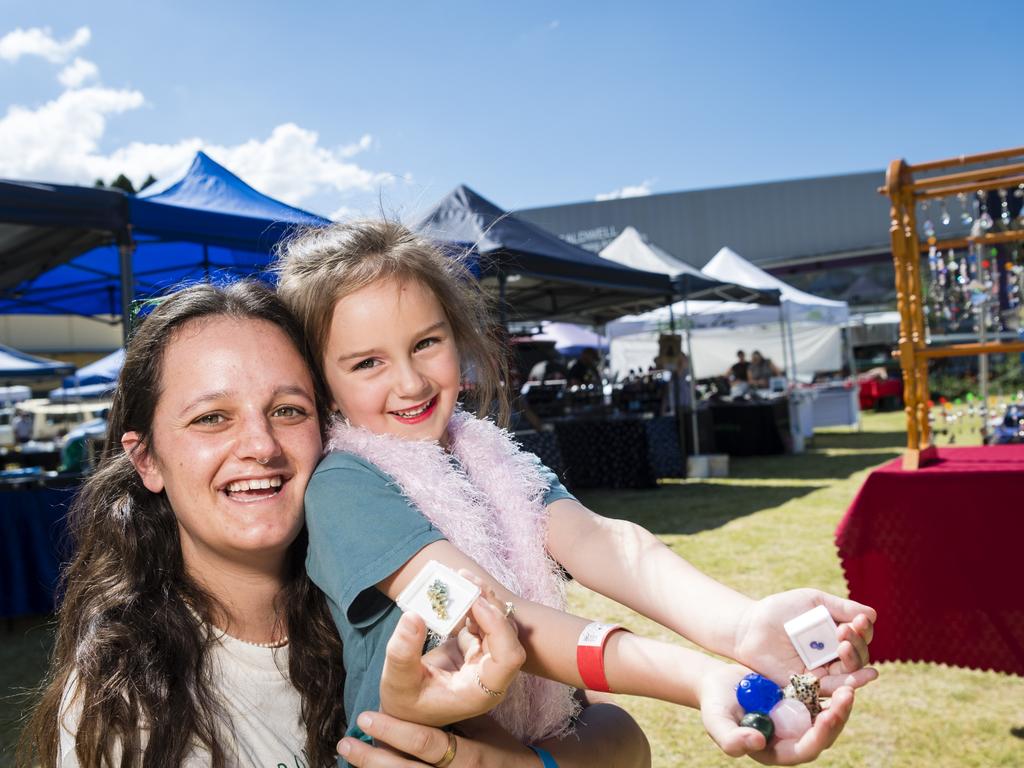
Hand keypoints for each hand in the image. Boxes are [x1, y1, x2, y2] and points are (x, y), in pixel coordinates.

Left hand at [338, 711, 533, 767]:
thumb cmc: (500, 750)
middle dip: (374, 756)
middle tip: (347, 742)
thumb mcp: (485, 728)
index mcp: (469, 757)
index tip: (367, 716)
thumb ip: (457, 713)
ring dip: (372, 767)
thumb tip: (426, 678)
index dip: (395, 732)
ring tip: (347, 751)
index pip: (428, 745)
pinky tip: (365, 767)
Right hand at [379, 578, 525, 726]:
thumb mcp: (397, 682)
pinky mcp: (474, 647)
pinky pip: (481, 620)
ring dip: (481, 598)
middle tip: (466, 580)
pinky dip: (471, 603)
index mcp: (481, 691)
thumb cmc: (404, 704)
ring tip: (461, 578)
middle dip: (489, 604)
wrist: (404, 709)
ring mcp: (484, 660)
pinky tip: (457, 588)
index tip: (475, 603)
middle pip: (507, 635)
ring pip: (496, 623)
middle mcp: (490, 675)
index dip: (497, 627)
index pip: (509, 658)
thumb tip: (413, 615)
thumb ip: (402, 652)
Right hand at [699, 662, 855, 764]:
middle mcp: (794, 737)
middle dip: (839, 716)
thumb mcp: (716, 721)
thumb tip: (757, 742)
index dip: (819, 735)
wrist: (718, 682)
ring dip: (842, 700)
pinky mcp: (803, 699)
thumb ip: (731, 739)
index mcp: (778, 749)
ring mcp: (800, 718)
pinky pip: (824, 695)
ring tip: (851, 682)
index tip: (827, 716)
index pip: (805, 749)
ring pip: (830, 714)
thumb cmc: (715, 704)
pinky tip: (841, 667)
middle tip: (847, 694)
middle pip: (825, 733)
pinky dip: (834, 683)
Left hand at [732, 589, 876, 693]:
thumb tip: (872, 615)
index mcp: (837, 634)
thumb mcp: (813, 602)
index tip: (858, 621)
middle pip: (859, 656)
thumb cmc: (781, 610)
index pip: (860, 636)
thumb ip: (841, 608)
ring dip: (854, 660)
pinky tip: (862, 675)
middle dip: (857, 644)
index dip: (863, 630)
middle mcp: (834, 655)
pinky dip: (849, 683)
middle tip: (844, 631)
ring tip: (843, 647)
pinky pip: (833, 688)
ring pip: (850, 672)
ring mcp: (823, 671)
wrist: (750, 626)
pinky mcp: (810, 686)